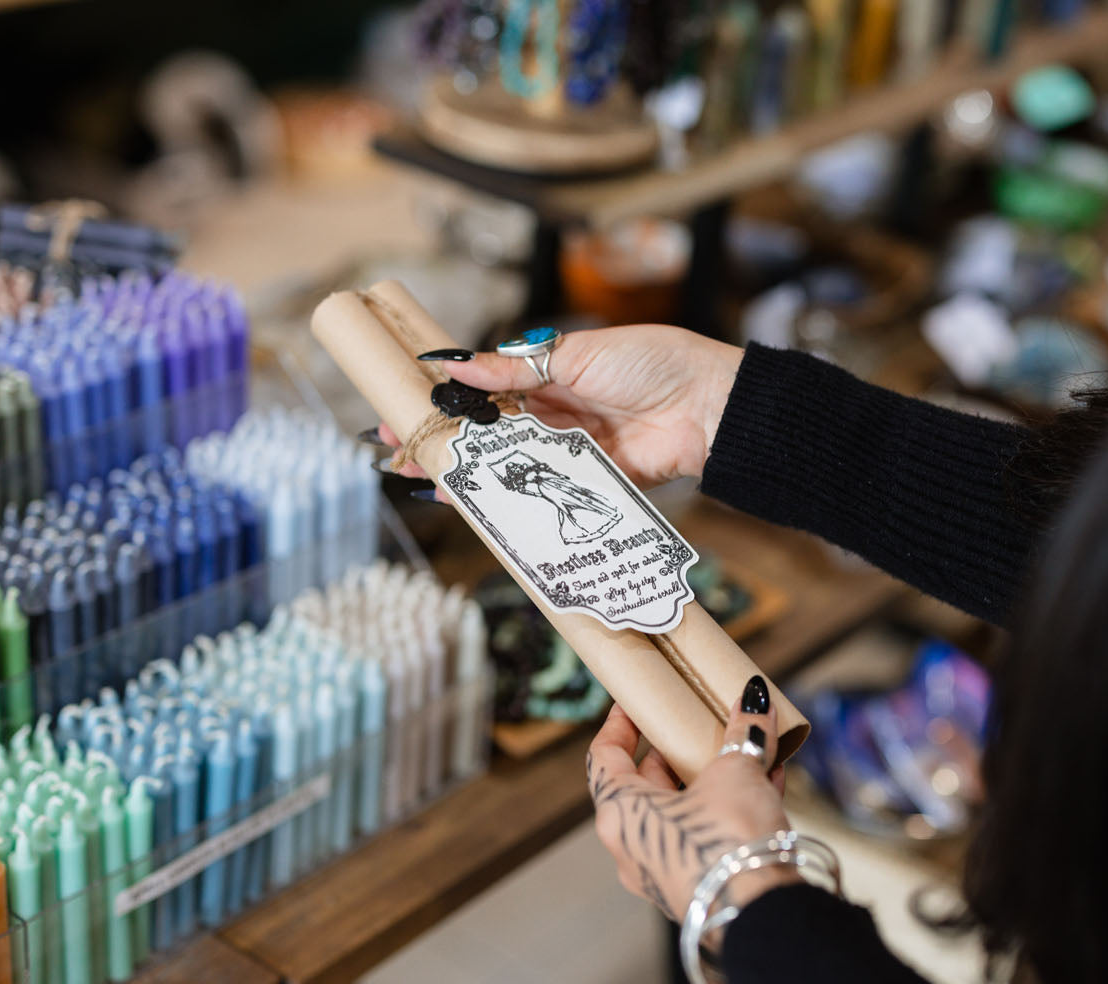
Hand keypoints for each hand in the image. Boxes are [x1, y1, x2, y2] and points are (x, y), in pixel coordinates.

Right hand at [380, 325, 742, 488]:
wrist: (710, 403)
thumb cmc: (652, 362)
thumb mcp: (577, 355)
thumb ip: (515, 370)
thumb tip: (457, 365)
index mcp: (552, 374)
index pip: (487, 389)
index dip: (448, 397)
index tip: (406, 403)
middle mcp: (558, 415)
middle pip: (490, 431)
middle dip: (445, 438)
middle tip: (398, 447)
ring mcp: (573, 452)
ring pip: (510, 465)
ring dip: (467, 472)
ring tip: (422, 476)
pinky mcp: (591, 483)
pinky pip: (544, 495)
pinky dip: (509, 500)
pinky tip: (473, 502)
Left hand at [587, 676, 798, 923]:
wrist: (762, 916)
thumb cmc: (727, 842)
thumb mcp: (735, 772)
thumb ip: (743, 734)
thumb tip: (753, 702)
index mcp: (621, 813)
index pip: (604, 758)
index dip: (618, 727)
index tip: (632, 706)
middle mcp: (632, 848)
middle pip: (645, 786)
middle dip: (675, 753)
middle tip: (696, 727)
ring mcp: (663, 873)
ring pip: (682, 813)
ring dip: (711, 781)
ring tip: (742, 751)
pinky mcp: (697, 888)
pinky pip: (707, 838)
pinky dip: (731, 810)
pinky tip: (767, 783)